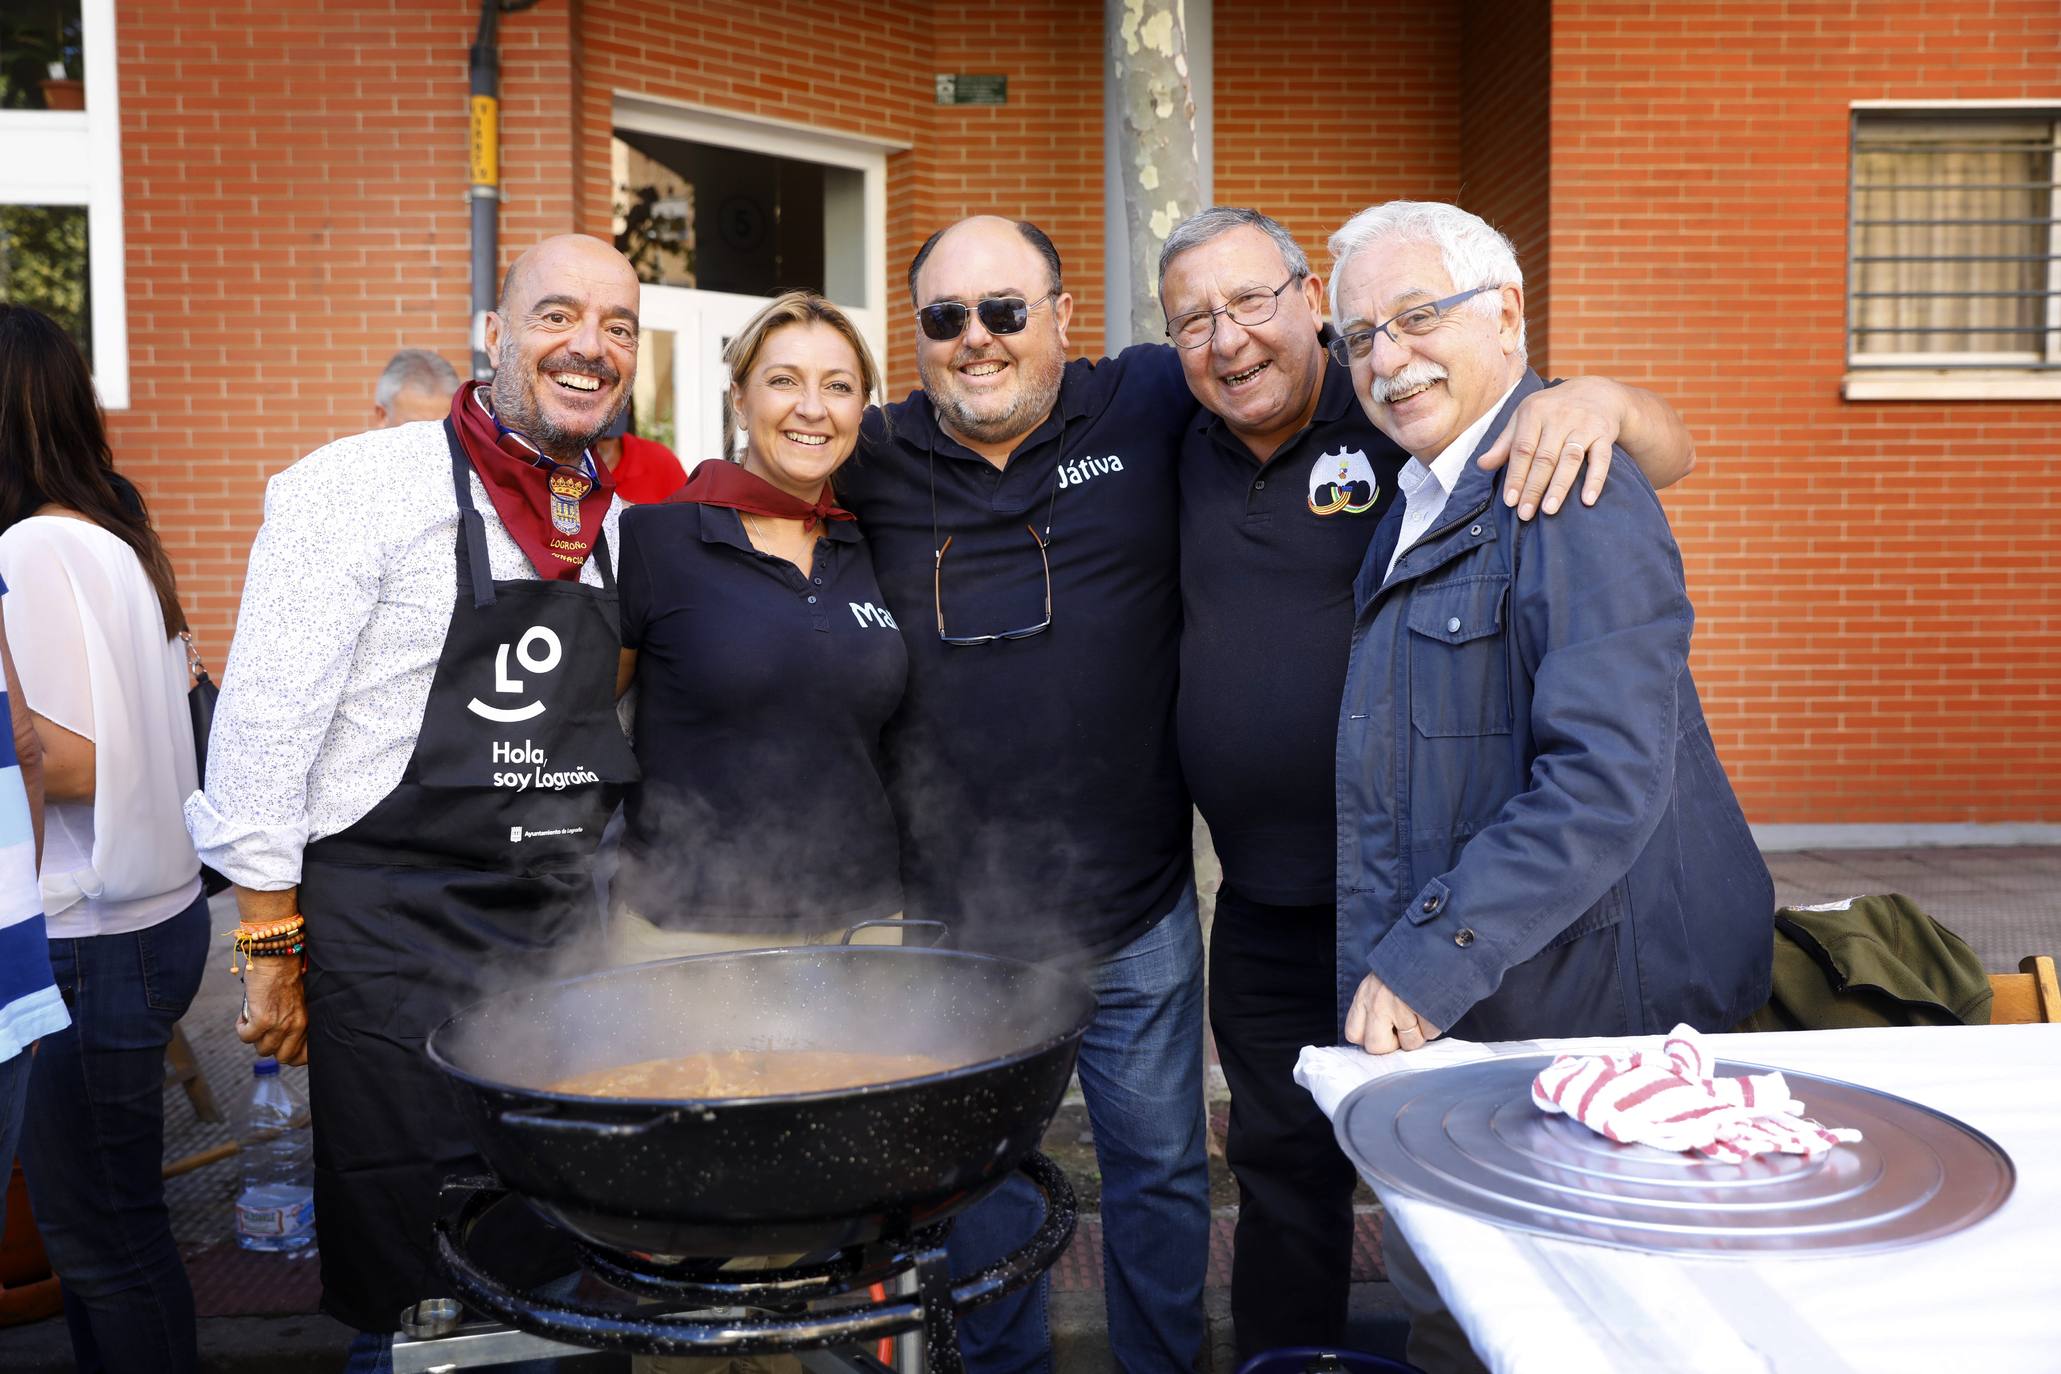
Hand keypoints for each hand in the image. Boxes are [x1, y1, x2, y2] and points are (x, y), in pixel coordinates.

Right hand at [237, 955, 308, 1064]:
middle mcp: (297, 1026)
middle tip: (264, 1033)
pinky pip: (246, 1037)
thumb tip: (280, 1036)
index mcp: (308, 1022)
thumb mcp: (297, 1003)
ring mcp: (280, 1024)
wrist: (277, 957)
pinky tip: (245, 1016)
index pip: (304, 1056)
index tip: (281, 1046)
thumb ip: (293, 1020)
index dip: (290, 1056)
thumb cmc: (286, 975)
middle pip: (283, 1058)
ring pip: (263, 1050)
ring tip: (254, 1020)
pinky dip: (241, 1028)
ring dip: (255, 1037)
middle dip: (271, 1048)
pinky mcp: (263, 1020)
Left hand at [1344, 971, 1442, 1055]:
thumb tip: (1378, 1036)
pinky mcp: (1425, 1009)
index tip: (1383, 1033)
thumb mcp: (1378, 981)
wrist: (1432, 942)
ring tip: (1421, 1013)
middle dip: (1394, 1045)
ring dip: (1419, 1034)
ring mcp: (1401, 1007)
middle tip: (1404, 1030)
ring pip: (1410, 1043)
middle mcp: (1377, 1003)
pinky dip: (1434, 1025)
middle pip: (1377, 1047)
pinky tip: (1432, 1006)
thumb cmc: (1406, 964)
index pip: (1353, 1034)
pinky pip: (1431, 1033)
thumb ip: (1373, 1006)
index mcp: (1364, 995)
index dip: (1370, 1039)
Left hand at [1476, 377, 1626, 519]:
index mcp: (1534, 412)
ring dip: (1559, 487)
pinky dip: (1595, 480)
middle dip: (1533, 487)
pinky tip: (1587, 500)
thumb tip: (1481, 465)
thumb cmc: (1551, 411)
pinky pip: (1601, 459)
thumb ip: (1505, 444)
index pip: (1522, 449)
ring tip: (1549, 510)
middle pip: (1544, 457)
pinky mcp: (1604, 433)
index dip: (1515, 476)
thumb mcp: (1524, 419)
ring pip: (1570, 459)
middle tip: (1525, 514)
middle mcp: (1559, 417)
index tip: (1510, 501)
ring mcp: (1584, 424)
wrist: (1596, 392)